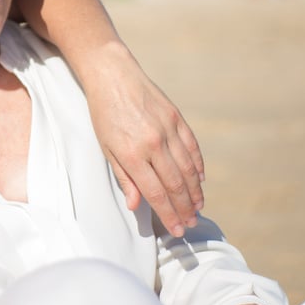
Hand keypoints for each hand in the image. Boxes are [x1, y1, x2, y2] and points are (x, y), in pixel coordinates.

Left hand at [83, 42, 203, 235]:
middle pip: (175, 185)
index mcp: (132, 154)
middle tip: (190, 223)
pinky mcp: (177, 118)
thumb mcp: (106, 148)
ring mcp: (168, 130)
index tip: (177, 229)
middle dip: (184, 208)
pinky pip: (192, 148)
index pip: (156, 193)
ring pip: (187, 169)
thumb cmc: (104, 114)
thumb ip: (123, 178)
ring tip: (197, 208)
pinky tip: (199, 180)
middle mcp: (153, 144)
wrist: (113, 76)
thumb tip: (135, 205)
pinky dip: (197, 166)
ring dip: (194, 192)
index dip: (169, 214)